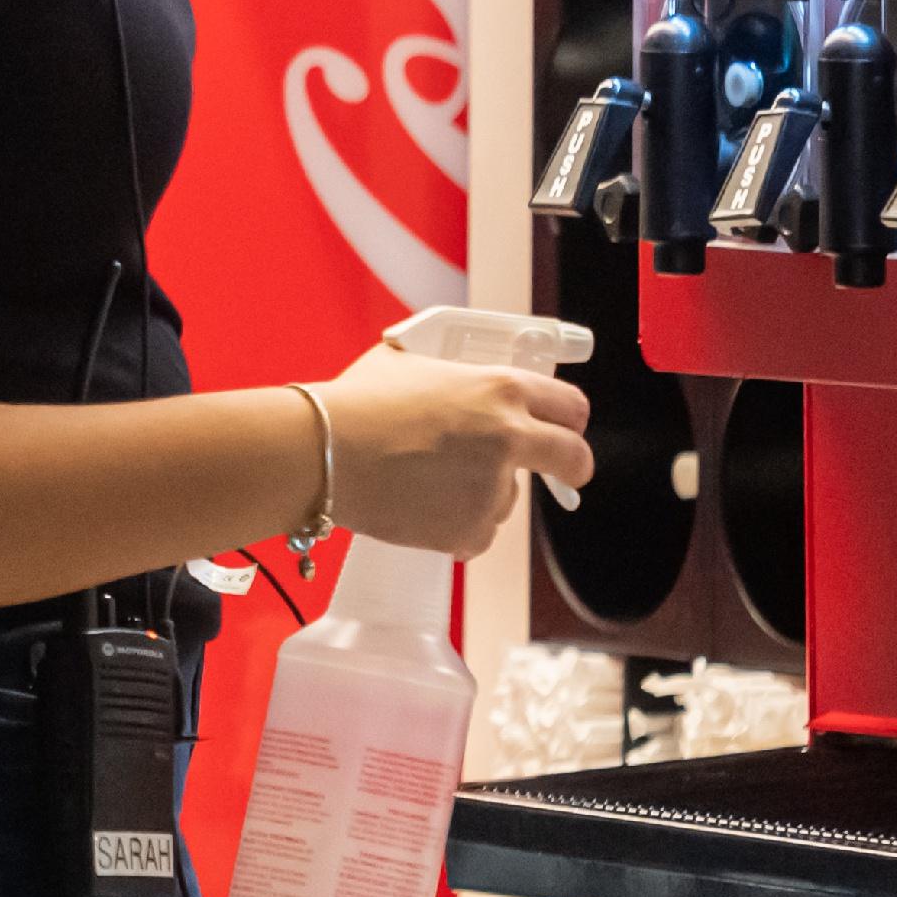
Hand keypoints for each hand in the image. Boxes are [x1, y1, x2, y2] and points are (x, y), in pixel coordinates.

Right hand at [302, 343, 592, 559]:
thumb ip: (451, 374)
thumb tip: (457, 378)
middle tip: (561, 474)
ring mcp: (492, 487)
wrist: (323, 453)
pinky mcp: (471, 529)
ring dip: (484, 494)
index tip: (565, 429)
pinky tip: (420, 506)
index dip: (569, 420)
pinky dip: (456, 527)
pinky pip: (478, 533)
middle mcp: (509, 436)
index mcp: (500, 388)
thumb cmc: (355, 404)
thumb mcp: (410, 363)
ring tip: (429, 480)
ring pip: (509, 498)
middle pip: (574, 458)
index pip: (570, 406)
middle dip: (571, 468)